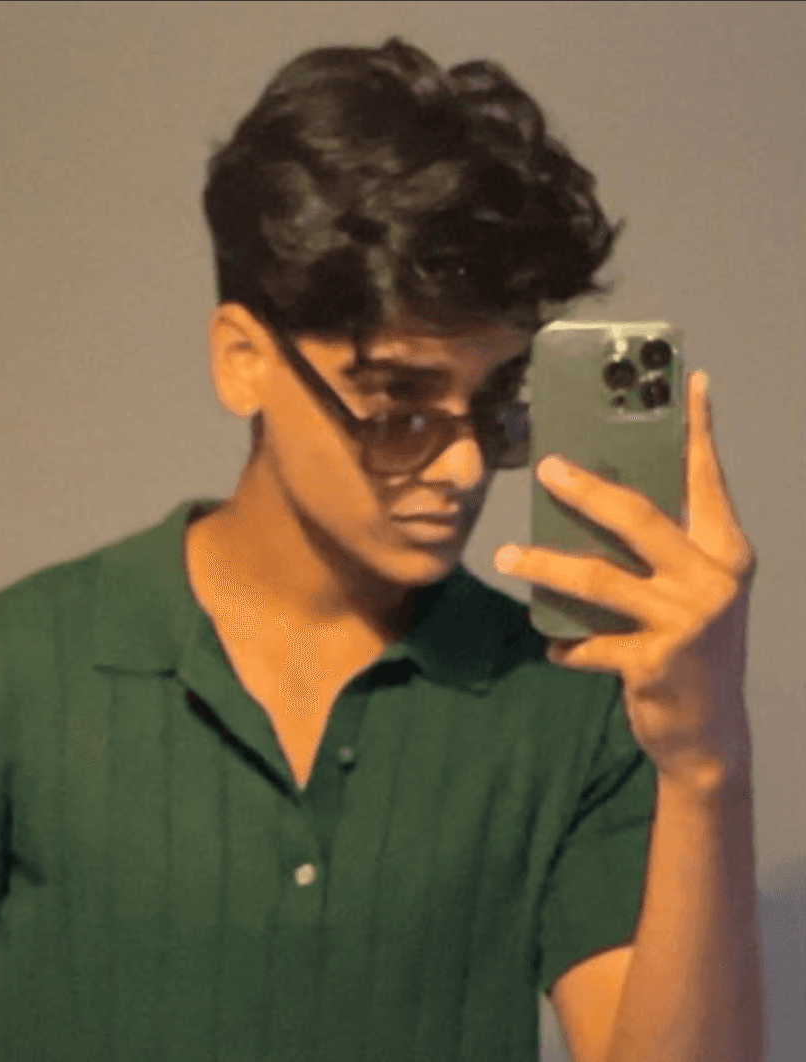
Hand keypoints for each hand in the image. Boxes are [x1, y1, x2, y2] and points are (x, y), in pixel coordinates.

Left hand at [493, 370, 756, 796]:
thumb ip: (659, 548)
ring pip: (598, 580)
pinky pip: (590, 644)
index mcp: (725, 552)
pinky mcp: (656, 662)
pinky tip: (553, 648)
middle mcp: (713, 580)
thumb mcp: (689, 590)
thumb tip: (595, 496)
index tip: (688, 381)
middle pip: (638, 518)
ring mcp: (686, 621)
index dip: (697, 429)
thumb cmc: (690, 645)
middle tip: (546, 468)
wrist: (709, 731)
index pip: (707, 479)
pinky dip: (566, 646)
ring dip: (543, 567)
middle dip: (587, 489)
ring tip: (504, 557)